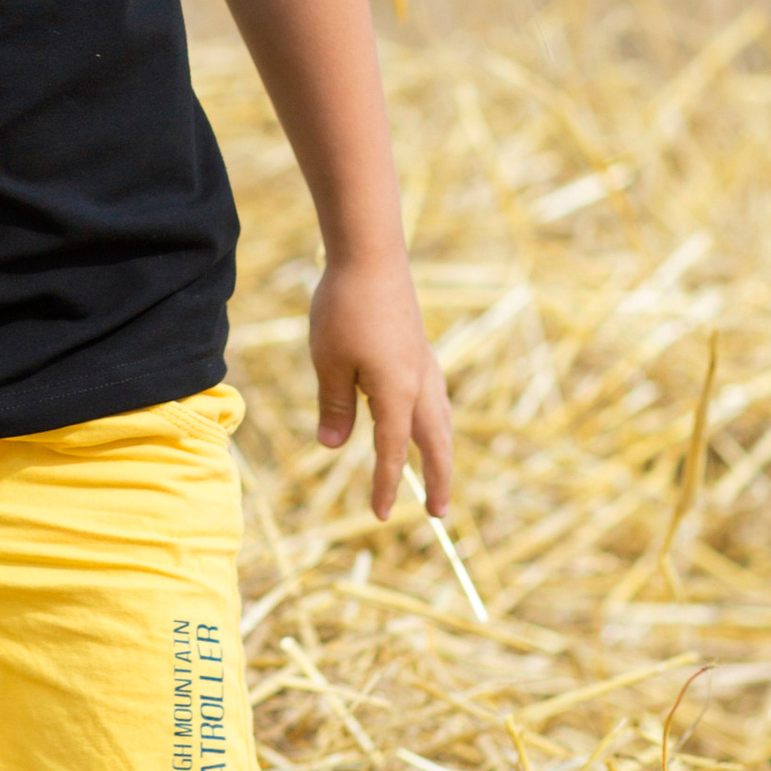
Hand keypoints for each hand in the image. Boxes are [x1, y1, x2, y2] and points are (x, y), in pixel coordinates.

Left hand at [310, 256, 452, 526]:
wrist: (371, 254)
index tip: (381, 515)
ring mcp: (423, 362)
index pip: (393, 451)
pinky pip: (435, 395)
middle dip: (439, 479)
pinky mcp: (418, 347)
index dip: (386, 485)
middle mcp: (419, 381)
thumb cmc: (344, 307)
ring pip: (440, 417)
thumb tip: (332, 446)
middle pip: (434, 441)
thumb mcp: (329, 362)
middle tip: (440, 514)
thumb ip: (333, 406)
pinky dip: (435, 420)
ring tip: (439, 472)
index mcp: (397, 392)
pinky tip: (427, 418)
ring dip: (441, 450)